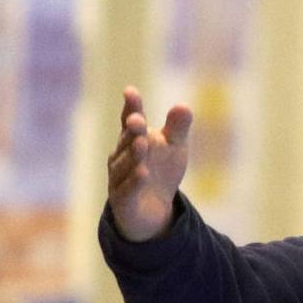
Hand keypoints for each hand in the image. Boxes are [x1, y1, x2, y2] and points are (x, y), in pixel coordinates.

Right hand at [107, 86, 192, 241]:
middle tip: (138, 120)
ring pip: (125, 165)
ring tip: (142, 143)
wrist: (153, 211)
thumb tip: (183, 105)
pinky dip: (134, 181)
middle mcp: (121, 157)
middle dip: (131, 131)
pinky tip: (143, 173)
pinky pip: (128, 189)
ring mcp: (119, 178)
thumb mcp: (174, 147)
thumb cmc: (161, 171)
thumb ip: (177, 128)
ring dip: (133, 155)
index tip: (130, 91)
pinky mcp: (123, 200)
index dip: (131, 107)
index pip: (130, 121)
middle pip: (126, 141)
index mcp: (133, 139)